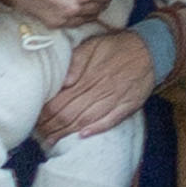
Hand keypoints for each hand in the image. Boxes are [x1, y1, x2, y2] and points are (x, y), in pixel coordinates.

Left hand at [39, 33, 156, 146]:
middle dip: (51, 126)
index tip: (34, 119)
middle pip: (70, 114)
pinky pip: (111, 120)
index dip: (45, 113)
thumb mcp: (93, 45)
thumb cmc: (116, 46)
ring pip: (87, 120)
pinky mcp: (128, 105)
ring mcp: (115, 99)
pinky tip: (83, 136)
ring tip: (51, 141)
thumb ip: (76, 62)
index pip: (60, 101)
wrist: (151, 48)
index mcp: (88, 76)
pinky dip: (97, 129)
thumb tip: (63, 82)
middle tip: (38, 134)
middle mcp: (101, 90)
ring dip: (67, 132)